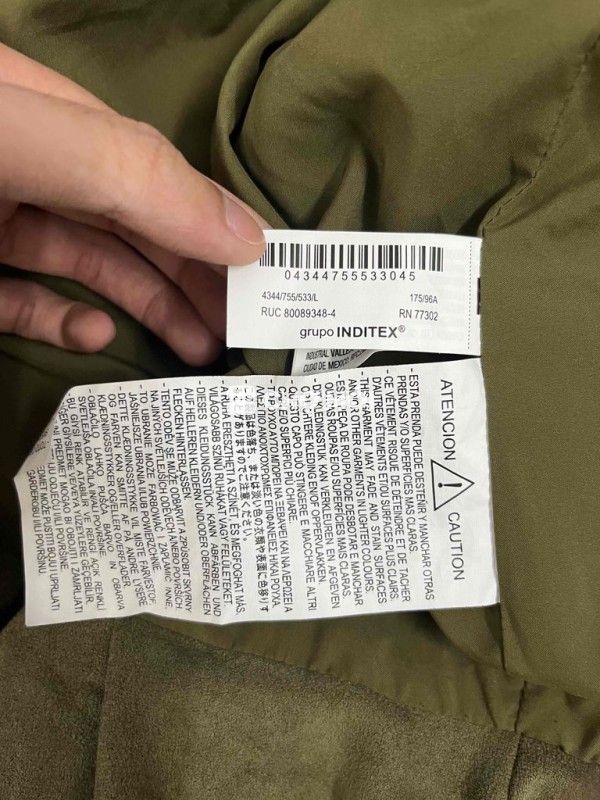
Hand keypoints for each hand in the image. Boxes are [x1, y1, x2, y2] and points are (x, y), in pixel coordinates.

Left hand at [0, 44, 265, 364]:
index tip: (264, 268)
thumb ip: (133, 175)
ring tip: (201, 348)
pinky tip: (97, 336)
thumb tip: (245, 236)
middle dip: (192, 273)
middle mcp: (27, 167)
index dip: (208, 213)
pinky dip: (64, 324)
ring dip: (148, 306)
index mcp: (45, 112)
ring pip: (87, 264)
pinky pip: (26, 305)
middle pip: (129, 220)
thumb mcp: (31, 142)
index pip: (147, 162)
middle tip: (245, 324)